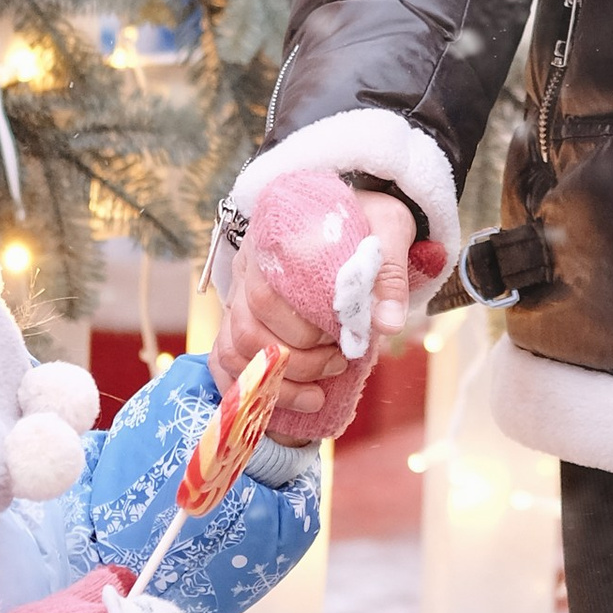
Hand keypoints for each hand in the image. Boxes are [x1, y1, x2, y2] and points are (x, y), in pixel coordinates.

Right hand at [210, 192, 419, 440]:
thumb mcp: (389, 231)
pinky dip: (246, 384)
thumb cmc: (368, 222)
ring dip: (276, 382)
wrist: (358, 212)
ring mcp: (241, 292)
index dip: (301, 331)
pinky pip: (224, 356)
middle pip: (249, 328)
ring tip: (317, 393)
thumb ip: (388, 274)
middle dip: (296, 362)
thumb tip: (387, 324)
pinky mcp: (242, 314)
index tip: (340, 342)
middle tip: (339, 363)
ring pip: (234, 349)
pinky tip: (279, 400)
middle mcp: (249, 266)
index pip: (267, 295)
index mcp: (275, 240)